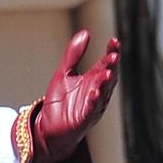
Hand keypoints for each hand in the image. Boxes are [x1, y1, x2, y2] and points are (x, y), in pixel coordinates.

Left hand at [23, 29, 119, 162]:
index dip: (112, 52)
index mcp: (93, 78)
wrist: (48, 130)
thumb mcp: (63, 74)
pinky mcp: (85, 119)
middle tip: (114, 55)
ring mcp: (93, 106)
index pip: (106, 62)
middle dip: (112, 67)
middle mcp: (97, 91)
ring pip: (103, 92)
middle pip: (109, 76)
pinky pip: (92, 109)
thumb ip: (73, 55)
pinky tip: (95, 92)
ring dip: (106, 83)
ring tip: (107, 72)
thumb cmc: (59, 103)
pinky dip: (94, 101)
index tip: (114, 41)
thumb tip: (85, 32)